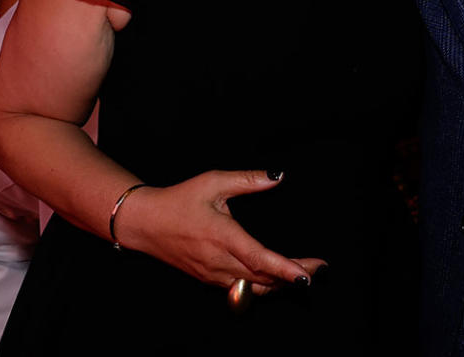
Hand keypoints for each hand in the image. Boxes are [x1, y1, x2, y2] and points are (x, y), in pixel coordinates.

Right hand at [114, 170, 326, 293]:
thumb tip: (277, 176)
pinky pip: (241, 288)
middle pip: (263, 277)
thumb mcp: (213, 182)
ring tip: (303, 274)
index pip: (259, 259)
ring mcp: (213, 275)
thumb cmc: (179, 200)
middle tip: (318, 270)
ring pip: (253, 287)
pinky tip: (276, 277)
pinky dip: (262, 284)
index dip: (285, 269)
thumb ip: (248, 180)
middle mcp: (219, 262)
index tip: (306, 275)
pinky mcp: (209, 279)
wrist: (145, 224)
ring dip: (279, 283)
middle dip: (292, 276)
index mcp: (223, 237)